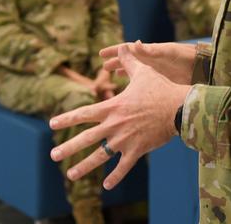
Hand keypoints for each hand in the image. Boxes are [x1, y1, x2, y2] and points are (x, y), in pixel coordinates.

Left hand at [49, 45, 190, 189]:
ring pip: (100, 156)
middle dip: (68, 148)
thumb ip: (130, 60)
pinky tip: (106, 185)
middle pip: (86, 138)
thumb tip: (125, 45)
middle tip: (53, 155)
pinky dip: (114, 176)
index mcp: (112, 108)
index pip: (83, 114)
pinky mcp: (137, 150)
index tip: (52, 124)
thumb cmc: (160, 89)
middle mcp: (114, 125)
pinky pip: (123, 166)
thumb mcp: (143, 72)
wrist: (178, 108)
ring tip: (70, 174)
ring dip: (84, 167)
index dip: (66, 119)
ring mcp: (124, 140)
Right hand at [100, 41, 195, 84]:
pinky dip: (136, 84)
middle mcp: (150, 61)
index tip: (101, 54)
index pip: (127, 50)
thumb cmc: (185, 57)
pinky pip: (144, 82)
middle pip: (129, 61)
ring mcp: (155, 71)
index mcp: (149, 52)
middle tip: (104, 67)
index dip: (114, 51)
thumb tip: (134, 43)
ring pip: (135, 71)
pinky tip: (131, 90)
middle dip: (116, 62)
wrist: (202, 69)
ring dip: (124, 72)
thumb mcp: (167, 53)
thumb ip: (150, 50)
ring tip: (114, 75)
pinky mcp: (160, 82)